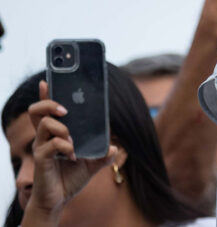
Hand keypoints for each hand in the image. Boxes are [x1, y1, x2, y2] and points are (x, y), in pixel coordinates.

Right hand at [23, 82, 116, 222]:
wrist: (59, 200)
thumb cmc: (71, 178)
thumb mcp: (93, 164)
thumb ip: (103, 154)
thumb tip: (115, 147)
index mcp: (55, 133)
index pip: (46, 110)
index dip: (45, 94)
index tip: (46, 81)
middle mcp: (45, 137)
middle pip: (37, 111)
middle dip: (50, 103)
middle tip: (66, 109)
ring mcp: (41, 147)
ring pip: (45, 124)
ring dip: (62, 128)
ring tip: (73, 140)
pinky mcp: (41, 160)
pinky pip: (51, 145)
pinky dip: (65, 147)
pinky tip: (73, 156)